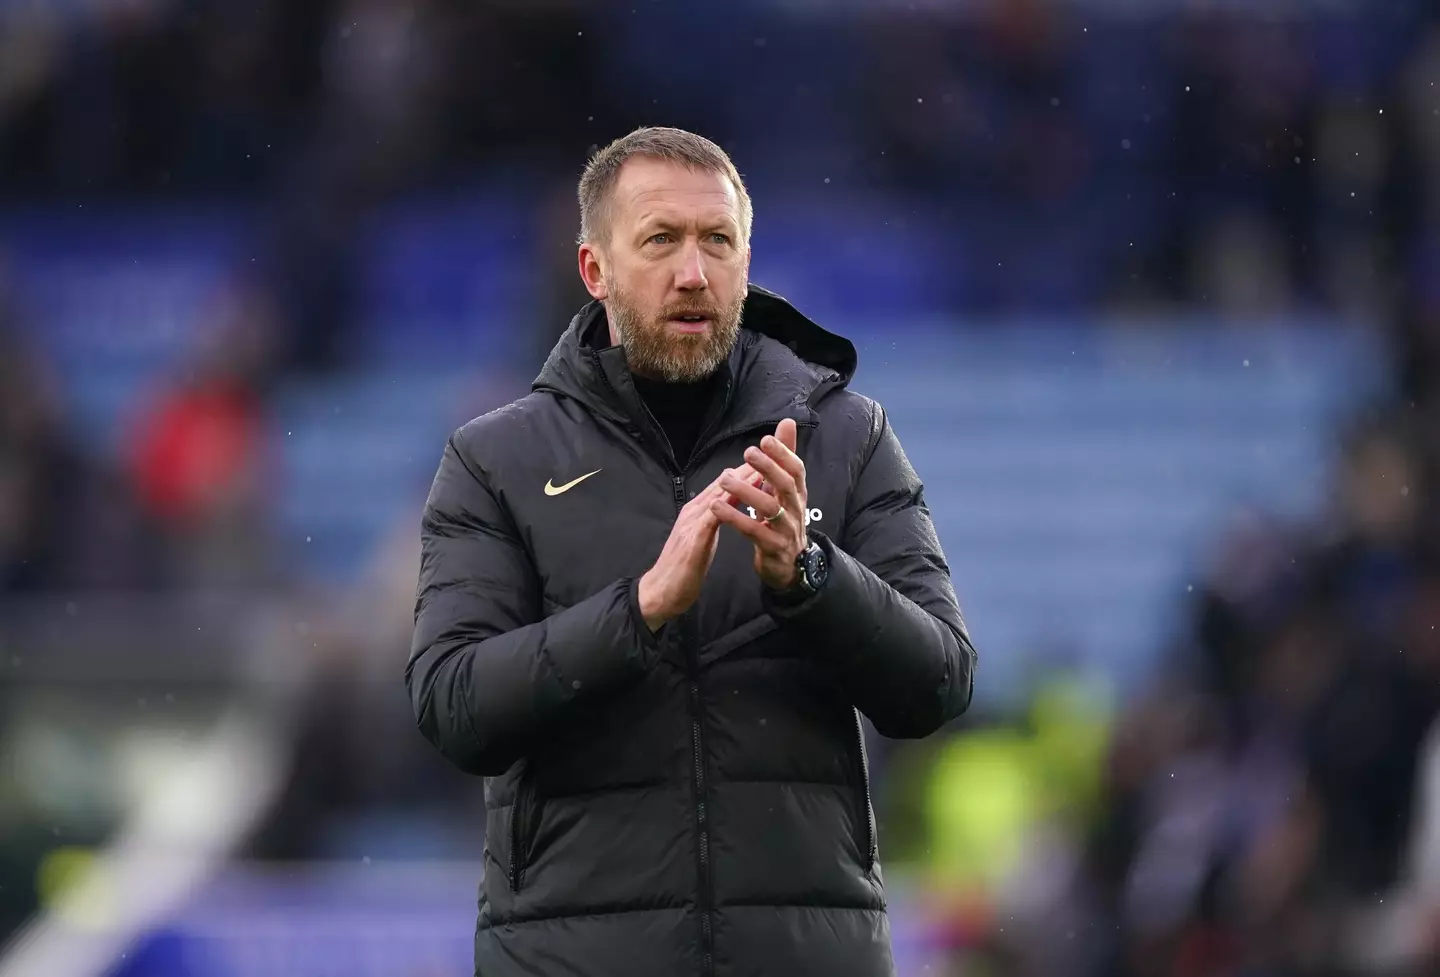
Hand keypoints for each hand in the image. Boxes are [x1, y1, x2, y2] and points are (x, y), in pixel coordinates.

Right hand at [638, 463, 762, 631]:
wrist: (661, 591)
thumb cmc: (683, 567)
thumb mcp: (703, 539)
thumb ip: (713, 521)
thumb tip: (727, 506)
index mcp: (695, 511)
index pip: (722, 485)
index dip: (743, 472)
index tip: (765, 461)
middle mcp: (692, 511)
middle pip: (722, 484)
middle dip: (746, 470)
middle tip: (768, 456)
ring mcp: (691, 523)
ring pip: (717, 496)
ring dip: (739, 482)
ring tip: (761, 470)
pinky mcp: (693, 539)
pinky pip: (712, 518)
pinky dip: (727, 505)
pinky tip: (740, 498)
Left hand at [712, 418, 807, 590]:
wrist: (788, 565)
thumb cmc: (783, 519)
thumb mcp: (784, 489)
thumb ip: (784, 457)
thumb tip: (787, 422)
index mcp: (798, 493)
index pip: (796, 469)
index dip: (784, 453)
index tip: (766, 439)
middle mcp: (796, 509)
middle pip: (786, 486)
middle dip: (768, 468)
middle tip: (747, 452)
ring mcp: (787, 530)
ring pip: (770, 509)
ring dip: (747, 492)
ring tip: (724, 480)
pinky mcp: (774, 548)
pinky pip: (755, 532)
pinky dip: (736, 519)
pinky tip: (717, 508)